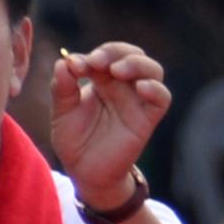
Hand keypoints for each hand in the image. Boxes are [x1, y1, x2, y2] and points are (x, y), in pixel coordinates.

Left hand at [51, 42, 170, 205]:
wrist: (85, 172)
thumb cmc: (75, 140)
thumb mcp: (62, 111)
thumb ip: (62, 87)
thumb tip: (65, 62)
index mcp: (102, 80)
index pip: (107, 55)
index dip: (94, 55)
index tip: (76, 66)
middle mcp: (123, 87)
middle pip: (133, 54)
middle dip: (116, 52)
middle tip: (97, 62)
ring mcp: (137, 101)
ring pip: (152, 70)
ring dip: (137, 64)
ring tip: (118, 70)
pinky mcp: (147, 119)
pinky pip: (162, 98)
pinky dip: (155, 89)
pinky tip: (141, 87)